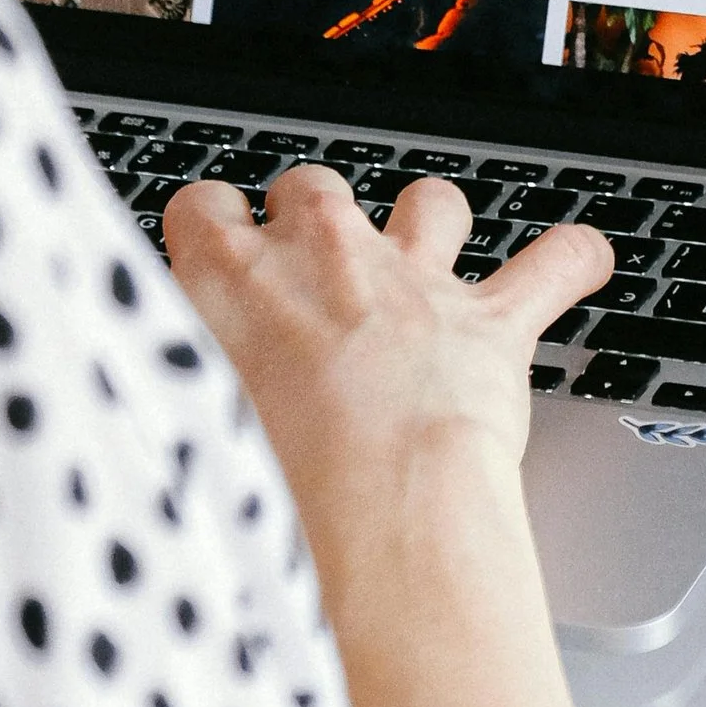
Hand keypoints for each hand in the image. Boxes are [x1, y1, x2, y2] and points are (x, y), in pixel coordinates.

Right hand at [164, 166, 613, 585]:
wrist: (371, 517)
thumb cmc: (262, 497)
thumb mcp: (166, 441)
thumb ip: (158, 401)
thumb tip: (124, 420)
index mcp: (229, 283)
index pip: (202, 209)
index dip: (211, 231)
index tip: (213, 255)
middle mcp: (325, 260)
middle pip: (313, 189)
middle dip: (311, 218)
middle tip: (307, 270)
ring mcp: (415, 284)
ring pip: (429, 204)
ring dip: (428, 223)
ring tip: (426, 253)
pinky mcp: (491, 323)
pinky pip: (554, 263)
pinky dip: (571, 260)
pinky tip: (581, 260)